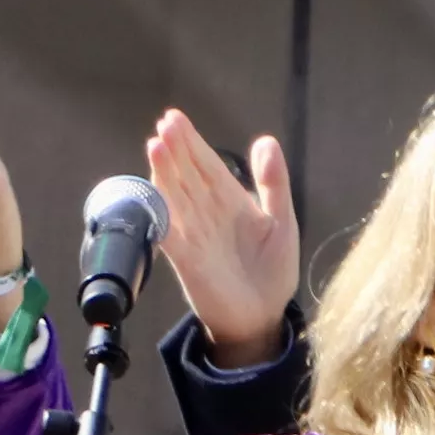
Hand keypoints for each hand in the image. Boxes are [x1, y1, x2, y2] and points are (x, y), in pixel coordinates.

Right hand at [147, 110, 301, 364]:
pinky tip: (154, 195)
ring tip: (156, 145)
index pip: (207, 166)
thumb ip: (273, 183)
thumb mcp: (280, 221)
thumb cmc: (271, 270)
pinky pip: (171, 234)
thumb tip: (265, 140)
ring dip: (166, 172)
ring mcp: (195, 236)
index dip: (192, 143)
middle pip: (188, 175)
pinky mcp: (188, 260)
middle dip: (176, 149)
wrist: (263, 317)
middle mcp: (208, 215)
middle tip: (165, 123)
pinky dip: (162, 215)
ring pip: (176, 197)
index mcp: (230, 203)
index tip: (174, 117)